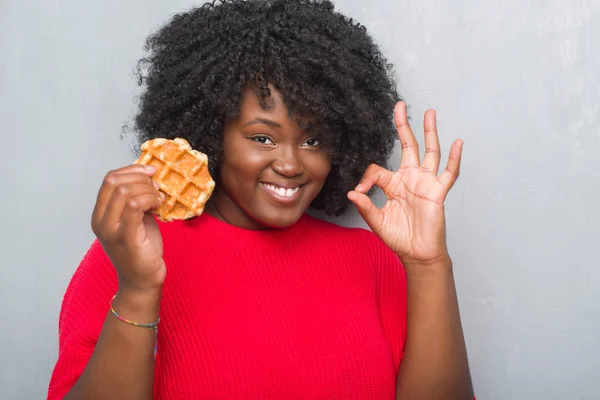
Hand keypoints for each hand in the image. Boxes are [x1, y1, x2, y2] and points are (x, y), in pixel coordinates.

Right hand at [91, 164, 165, 290]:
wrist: (142, 281)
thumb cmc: (141, 250)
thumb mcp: (135, 220)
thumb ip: (135, 200)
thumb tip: (148, 177)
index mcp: (100, 214)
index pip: (109, 179)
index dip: (131, 170)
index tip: (150, 171)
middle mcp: (100, 221)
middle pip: (116, 181)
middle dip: (141, 178)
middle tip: (156, 187)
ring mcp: (111, 230)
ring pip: (125, 191)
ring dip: (148, 189)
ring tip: (159, 199)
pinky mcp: (126, 237)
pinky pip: (135, 206)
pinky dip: (150, 199)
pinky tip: (158, 205)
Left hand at [348, 101, 461, 265]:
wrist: (417, 254)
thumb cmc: (398, 238)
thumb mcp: (377, 221)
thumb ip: (365, 206)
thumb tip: (351, 193)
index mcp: (393, 184)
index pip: (377, 169)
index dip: (366, 178)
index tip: (359, 192)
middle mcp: (410, 179)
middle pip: (407, 146)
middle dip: (403, 126)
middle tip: (400, 106)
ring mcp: (425, 183)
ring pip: (429, 152)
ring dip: (430, 132)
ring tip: (430, 113)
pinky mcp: (438, 192)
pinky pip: (448, 173)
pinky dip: (454, 159)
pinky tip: (457, 143)